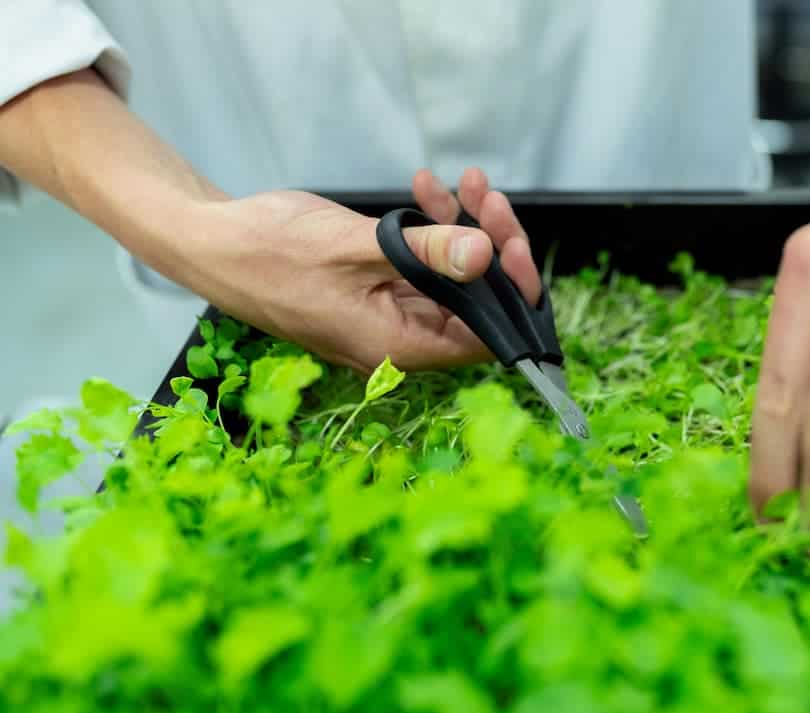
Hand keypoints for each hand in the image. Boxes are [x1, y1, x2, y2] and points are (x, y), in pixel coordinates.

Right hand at [176, 167, 538, 373]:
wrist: (210, 241)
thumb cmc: (268, 251)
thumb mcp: (356, 245)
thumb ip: (426, 253)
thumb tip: (486, 257)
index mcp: (397, 346)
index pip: (485, 337)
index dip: (510, 293)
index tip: (512, 243)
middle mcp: (398, 340)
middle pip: (474, 303)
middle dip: (489, 245)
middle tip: (487, 196)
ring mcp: (387, 315)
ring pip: (452, 279)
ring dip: (462, 229)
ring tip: (463, 182)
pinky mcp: (376, 291)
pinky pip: (421, 266)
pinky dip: (430, 230)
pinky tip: (426, 189)